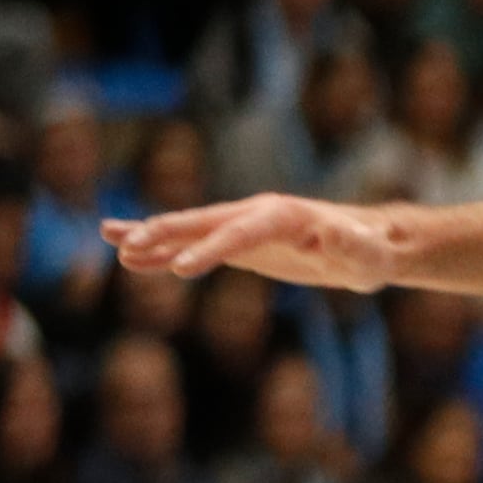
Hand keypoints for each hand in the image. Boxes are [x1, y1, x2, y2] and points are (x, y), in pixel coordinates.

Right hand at [106, 194, 399, 289]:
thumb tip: (332, 229)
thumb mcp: (369, 254)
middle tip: (124, 246)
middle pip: (203, 223)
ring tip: (110, 241)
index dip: (211, 249)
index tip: (181, 268)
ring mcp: (243, 227)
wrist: (370, 245)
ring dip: (152, 236)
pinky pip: (196, 245)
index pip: (239, 234)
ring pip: (191, 230)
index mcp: (283, 216)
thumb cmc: (372, 253)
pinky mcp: (240, 245)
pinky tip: (132, 259)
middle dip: (164, 233)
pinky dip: (164, 250)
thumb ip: (352, 244)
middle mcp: (256, 214)